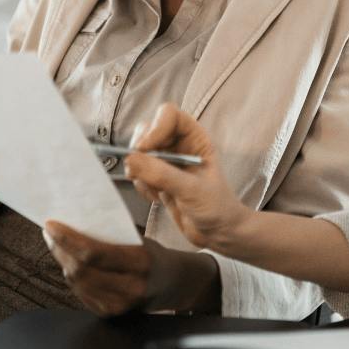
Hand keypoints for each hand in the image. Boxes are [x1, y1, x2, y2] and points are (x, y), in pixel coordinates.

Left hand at [44, 221, 204, 316]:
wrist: (174, 284)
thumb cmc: (154, 256)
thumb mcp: (140, 240)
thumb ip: (112, 236)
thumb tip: (75, 223)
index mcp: (140, 262)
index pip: (93, 253)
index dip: (67, 240)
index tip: (51, 225)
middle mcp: (130, 287)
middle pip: (81, 270)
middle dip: (60, 249)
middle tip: (50, 233)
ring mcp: (120, 304)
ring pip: (77, 283)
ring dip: (62, 262)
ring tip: (57, 245)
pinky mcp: (111, 313)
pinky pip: (81, 294)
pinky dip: (72, 276)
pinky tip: (70, 263)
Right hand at [122, 103, 248, 250]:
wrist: (217, 234)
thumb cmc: (216, 208)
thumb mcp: (192, 190)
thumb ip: (162, 174)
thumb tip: (131, 159)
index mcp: (195, 137)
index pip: (168, 115)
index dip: (155, 127)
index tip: (145, 149)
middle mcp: (179, 144)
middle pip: (147, 129)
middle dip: (140, 151)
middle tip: (140, 172)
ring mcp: (166, 161)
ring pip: (137, 151)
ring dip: (139, 171)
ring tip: (156, 190)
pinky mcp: (156, 177)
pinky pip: (136, 171)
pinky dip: (140, 184)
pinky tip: (157, 198)